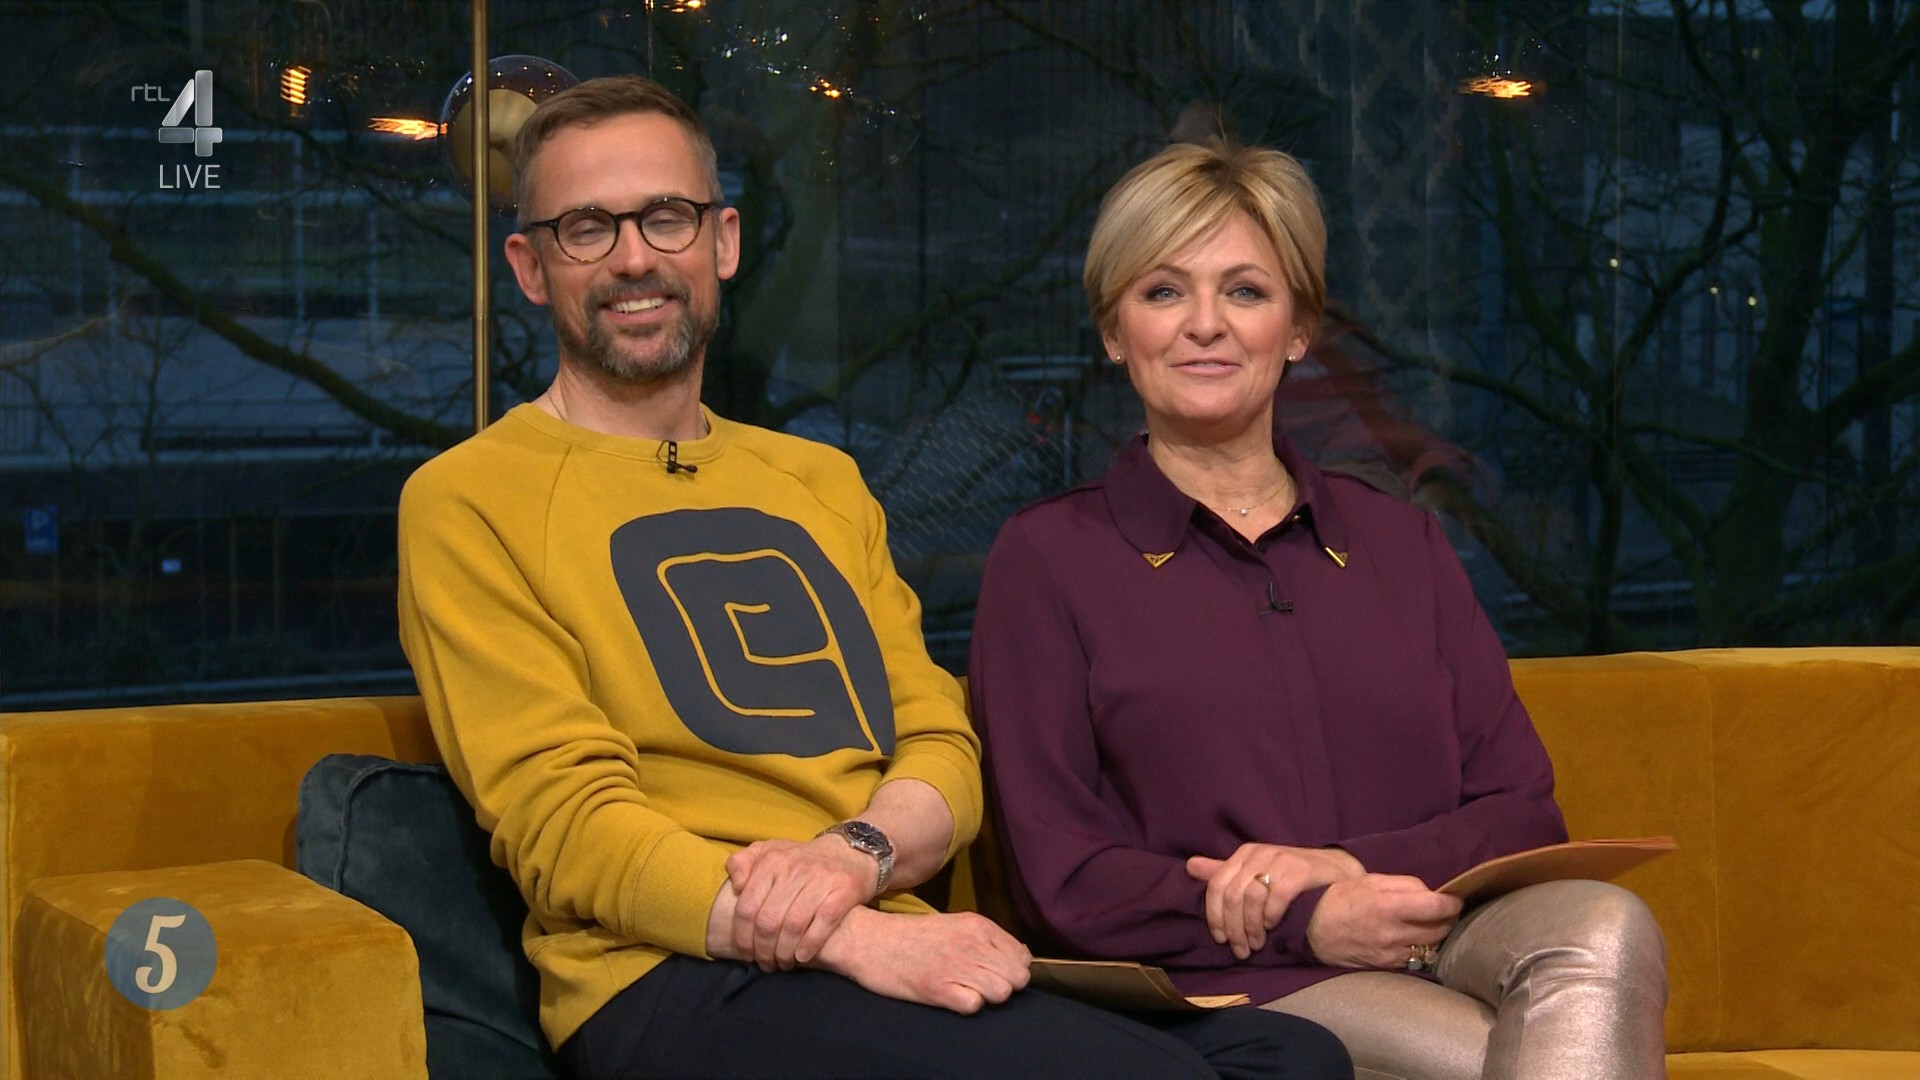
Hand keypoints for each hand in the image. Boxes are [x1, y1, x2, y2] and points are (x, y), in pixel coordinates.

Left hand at [726, 835, 878, 970]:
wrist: (850, 852)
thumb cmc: (801, 860)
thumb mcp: (768, 852)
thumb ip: (742, 863)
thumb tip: (735, 886)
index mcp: (771, 861)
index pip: (747, 907)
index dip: (742, 937)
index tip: (746, 954)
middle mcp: (794, 868)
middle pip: (769, 921)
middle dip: (763, 950)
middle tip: (766, 964)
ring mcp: (821, 879)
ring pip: (794, 925)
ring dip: (784, 952)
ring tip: (783, 964)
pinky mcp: (845, 889)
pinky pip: (824, 922)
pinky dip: (811, 944)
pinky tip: (803, 956)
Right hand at [816, 908, 1031, 1014]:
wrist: (869, 940)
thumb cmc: (912, 936)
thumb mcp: (955, 925)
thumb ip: (986, 939)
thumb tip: (1018, 959)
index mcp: (979, 925)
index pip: (1023, 956)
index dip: (1012, 968)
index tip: (994, 971)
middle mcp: (972, 943)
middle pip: (1018, 977)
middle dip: (1006, 985)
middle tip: (982, 984)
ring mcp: (955, 965)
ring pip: (1002, 992)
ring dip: (988, 997)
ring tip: (966, 990)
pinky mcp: (937, 988)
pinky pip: (974, 1006)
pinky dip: (966, 1005)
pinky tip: (951, 996)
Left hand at [1185, 844, 1363, 959]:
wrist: (1335, 871)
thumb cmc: (1290, 876)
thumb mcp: (1254, 872)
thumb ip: (1224, 872)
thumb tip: (1190, 865)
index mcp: (1243, 854)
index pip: (1216, 886)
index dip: (1214, 916)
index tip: (1221, 939)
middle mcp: (1258, 853)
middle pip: (1232, 896)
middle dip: (1234, 929)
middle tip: (1241, 949)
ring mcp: (1279, 859)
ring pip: (1251, 898)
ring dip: (1252, 928)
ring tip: (1257, 943)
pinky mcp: (1299, 870)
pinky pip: (1275, 898)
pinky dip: (1271, 916)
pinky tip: (1274, 925)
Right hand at [1304, 874, 1461, 968]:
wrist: (1313, 929)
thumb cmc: (1342, 898)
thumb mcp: (1371, 881)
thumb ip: (1405, 885)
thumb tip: (1432, 894)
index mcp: (1388, 907)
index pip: (1436, 907)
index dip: (1452, 903)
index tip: (1454, 899)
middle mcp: (1392, 934)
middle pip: (1440, 929)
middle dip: (1446, 918)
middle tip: (1441, 910)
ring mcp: (1391, 954)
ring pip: (1431, 946)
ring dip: (1435, 934)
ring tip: (1428, 923)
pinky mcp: (1387, 967)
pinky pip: (1415, 958)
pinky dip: (1419, 947)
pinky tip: (1411, 938)